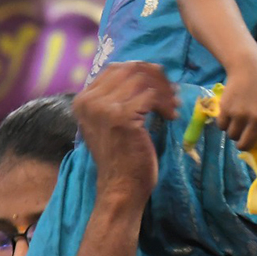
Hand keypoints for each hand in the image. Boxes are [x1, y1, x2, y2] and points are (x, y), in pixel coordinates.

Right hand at [75, 62, 177, 207]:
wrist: (120, 187)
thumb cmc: (121, 157)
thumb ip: (117, 97)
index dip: (142, 71)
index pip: (116, 68)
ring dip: (164, 91)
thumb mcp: (111, 122)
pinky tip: (171, 116)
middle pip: (130, 69)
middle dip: (157, 78)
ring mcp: (103, 108)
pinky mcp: (121, 117)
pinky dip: (166, 104)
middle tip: (172, 93)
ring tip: (173, 105)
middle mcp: (89, 101)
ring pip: (143, 80)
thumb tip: (146, 69)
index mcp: (83, 100)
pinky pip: (151, 96)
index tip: (161, 84)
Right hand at [218, 52, 256, 155]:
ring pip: (232, 136)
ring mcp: (240, 115)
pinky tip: (229, 115)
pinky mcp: (226, 109)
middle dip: (244, 145)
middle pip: (245, 145)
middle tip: (243, 141)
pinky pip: (222, 126)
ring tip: (237, 122)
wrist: (248, 68)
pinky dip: (224, 124)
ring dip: (234, 132)